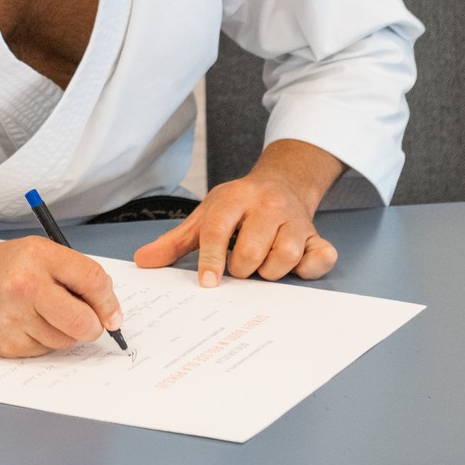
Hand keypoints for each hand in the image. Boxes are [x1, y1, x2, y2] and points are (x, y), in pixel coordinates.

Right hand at [0, 237, 123, 357]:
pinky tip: (24, 324)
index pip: (93, 280)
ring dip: (64, 333)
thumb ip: (74, 274)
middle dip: (93, 326)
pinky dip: (42, 342)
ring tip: (41, 314)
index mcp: (38, 256)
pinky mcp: (7, 345)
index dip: (109, 302)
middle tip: (88, 322)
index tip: (112, 313)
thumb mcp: (38, 253)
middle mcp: (26, 287)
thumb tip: (109, 311)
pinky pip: (44, 352)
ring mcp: (14, 319)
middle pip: (84, 322)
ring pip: (66, 341)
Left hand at [132, 140, 343, 286]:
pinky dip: (309, 268)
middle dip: (241, 269)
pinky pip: (321, 257)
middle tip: (240, 265)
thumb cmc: (238, 206)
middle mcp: (268, 205)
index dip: (211, 259)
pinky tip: (297, 268)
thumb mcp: (205, 215)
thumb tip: (143, 261)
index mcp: (236, 198)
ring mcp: (295, 220)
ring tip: (262, 263)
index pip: (218, 230)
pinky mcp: (316, 235)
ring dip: (269, 271)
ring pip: (283, 258)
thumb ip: (175, 242)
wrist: (282, 182)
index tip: (207, 283)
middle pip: (251, 251)